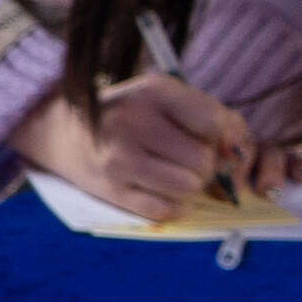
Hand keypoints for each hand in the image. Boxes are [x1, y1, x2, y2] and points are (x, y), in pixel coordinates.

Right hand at [13, 70, 268, 218]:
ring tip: (174, 175)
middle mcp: (134, 121)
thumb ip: (213, 117)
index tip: (210, 139)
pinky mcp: (110, 189)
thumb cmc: (130, 113)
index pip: (215, 122)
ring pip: (188, 188)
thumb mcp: (166, 98)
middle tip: (188, 159)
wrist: (62, 129)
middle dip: (206, 166)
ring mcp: (119, 158)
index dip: (223, 138)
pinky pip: (166, 210)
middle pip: (204, 161)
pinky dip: (175, 206)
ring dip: (190, 187)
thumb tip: (240, 154)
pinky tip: (164, 192)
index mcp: (153, 91)